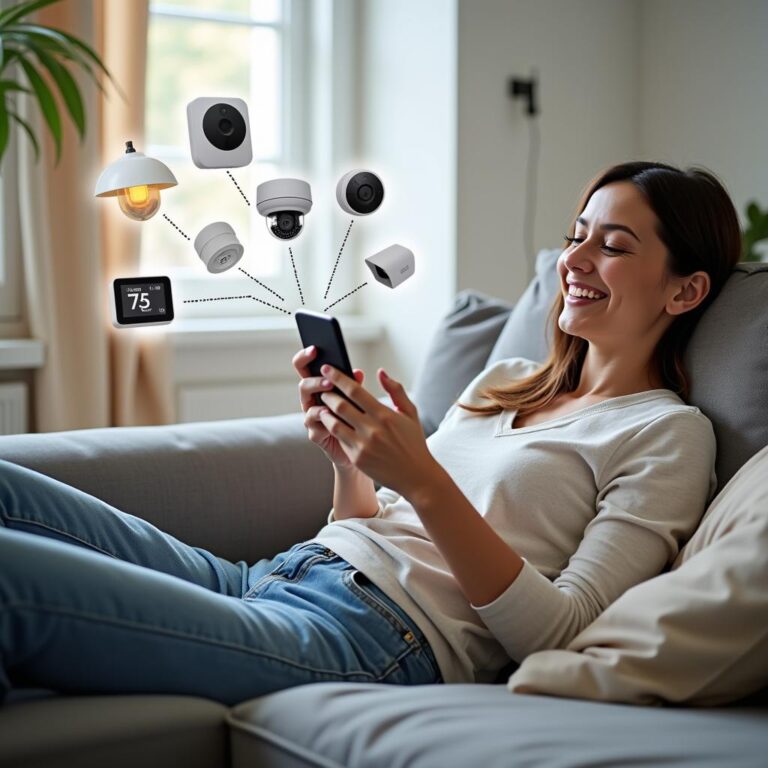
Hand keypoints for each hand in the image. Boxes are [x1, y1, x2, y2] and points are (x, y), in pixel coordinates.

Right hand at [292, 346, 365, 468]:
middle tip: (326, 370)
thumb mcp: (360, 401)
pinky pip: (313, 424)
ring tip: (329, 387)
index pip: (307, 368)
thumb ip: (356, 387)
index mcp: (321, 388)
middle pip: (303, 383)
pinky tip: (328, 411)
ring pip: (306, 402)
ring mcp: (313, 418)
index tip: (315, 348)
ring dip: (316, 391)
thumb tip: (358, 372)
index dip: (306, 357)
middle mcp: (313, 401)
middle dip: (313, 375)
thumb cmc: (361, 421)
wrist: (364, 451)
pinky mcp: (316, 434)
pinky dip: (320, 416)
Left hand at [316, 363, 437, 498]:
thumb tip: (380, 372)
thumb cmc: (413, 442)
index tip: (327, 368)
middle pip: (340, 405)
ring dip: (325, 412)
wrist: (416, 476)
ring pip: (334, 423)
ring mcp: (363, 445)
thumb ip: (396, 390)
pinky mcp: (357, 458)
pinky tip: (329, 422)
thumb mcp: (410, 413)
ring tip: (323, 406)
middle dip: (327, 394)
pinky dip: (331, 428)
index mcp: (385, 414)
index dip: (338, 378)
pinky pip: (339, 439)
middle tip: (322, 387)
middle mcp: (372, 429)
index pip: (355, 391)